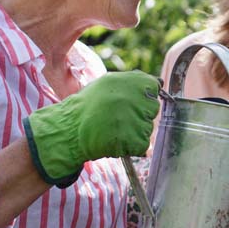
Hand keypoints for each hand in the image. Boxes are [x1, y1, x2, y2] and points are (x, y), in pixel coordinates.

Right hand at [23, 71, 159, 186]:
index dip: (143, 97)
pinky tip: (116, 140)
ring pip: (147, 128)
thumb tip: (159, 82)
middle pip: (152, 109)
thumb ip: (134, 82)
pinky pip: (142, 144)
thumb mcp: (108, 83)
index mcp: (132, 81)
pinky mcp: (135, 140)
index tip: (130, 102)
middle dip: (140, 114)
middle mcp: (136, 98)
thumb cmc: (87, 106)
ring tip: (114, 128)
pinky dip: (132, 146)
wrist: (69, 129)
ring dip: (134, 131)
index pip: (154, 87)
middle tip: (118, 117)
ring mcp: (137, 120)